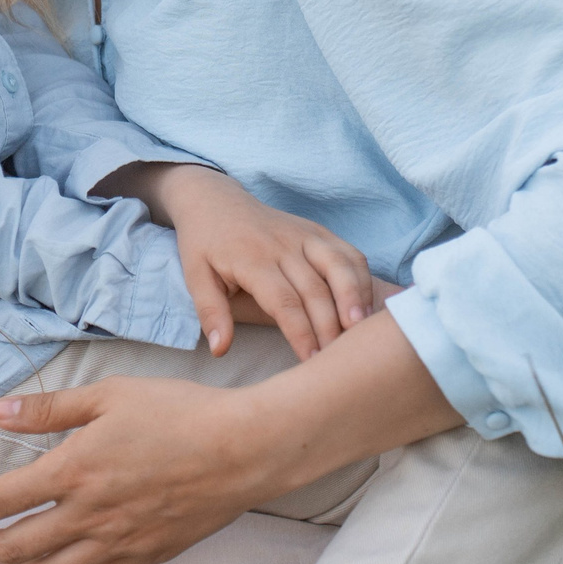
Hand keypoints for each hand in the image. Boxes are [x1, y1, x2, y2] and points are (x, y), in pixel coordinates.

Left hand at [0, 378, 272, 563]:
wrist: (241, 451)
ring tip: (0, 558)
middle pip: (13, 548)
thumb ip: (48, 409)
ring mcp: (116, 543)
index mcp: (73, 471)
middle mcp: (88, 515)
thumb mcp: (109, 396)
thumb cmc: (178, 414)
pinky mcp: (142, 557)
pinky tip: (57, 560)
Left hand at [147, 165, 374, 360]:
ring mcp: (304, 235)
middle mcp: (283, 245)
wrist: (216, 201)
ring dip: (355, 298)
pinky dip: (362, 279)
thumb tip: (220, 350)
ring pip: (340, 265)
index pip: (283, 300)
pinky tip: (368, 307)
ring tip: (362, 330)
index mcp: (252, 258)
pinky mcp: (318, 231)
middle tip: (339, 361)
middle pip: (316, 289)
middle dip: (330, 326)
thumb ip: (210, 313)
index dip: (300, 332)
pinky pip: (348, 253)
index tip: (310, 362)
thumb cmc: (205, 245)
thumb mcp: (195, 276)